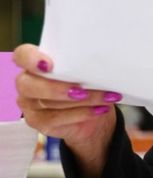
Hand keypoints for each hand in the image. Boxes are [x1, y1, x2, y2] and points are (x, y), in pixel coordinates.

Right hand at [13, 44, 119, 177]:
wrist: (92, 112)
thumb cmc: (86, 85)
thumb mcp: (86, 72)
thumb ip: (82, 66)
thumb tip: (101, 64)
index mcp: (34, 64)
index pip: (22, 55)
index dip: (30, 59)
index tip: (49, 65)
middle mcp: (26, 83)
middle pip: (28, 85)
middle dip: (57, 88)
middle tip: (82, 90)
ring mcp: (29, 104)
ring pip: (47, 103)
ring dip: (81, 101)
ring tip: (106, 98)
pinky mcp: (37, 121)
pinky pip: (56, 118)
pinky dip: (82, 113)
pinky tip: (99, 110)